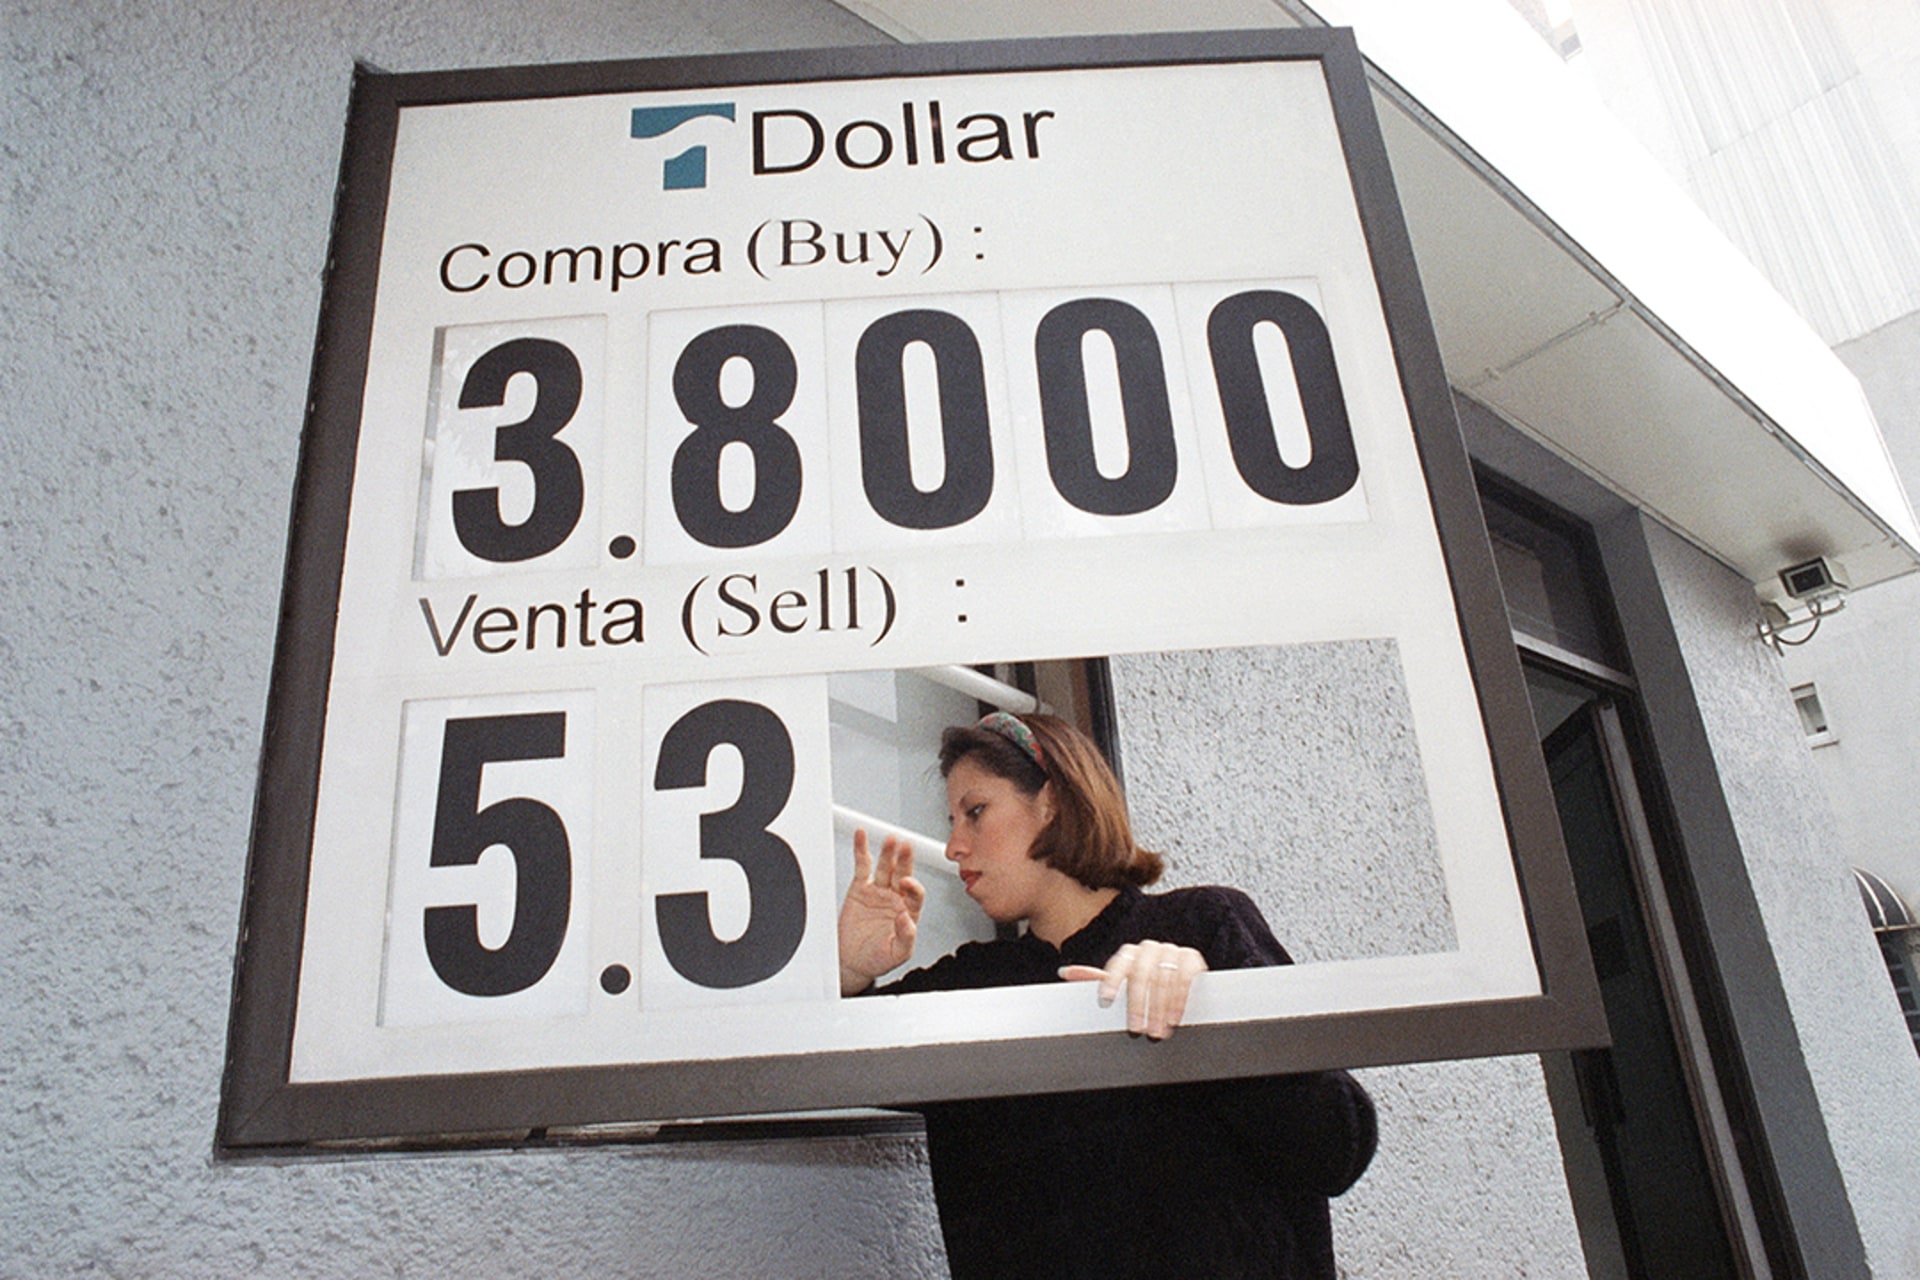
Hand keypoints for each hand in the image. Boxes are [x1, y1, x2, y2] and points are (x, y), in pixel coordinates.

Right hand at [838, 829, 925, 995]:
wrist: (851, 962)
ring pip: (885, 867)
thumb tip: (907, 918)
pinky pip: (862, 865)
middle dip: (904, 860)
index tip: (906, 883)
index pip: (915, 894)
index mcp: (909, 912)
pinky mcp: (860, 888)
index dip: (913, 887)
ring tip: (890, 840)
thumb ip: (906, 937)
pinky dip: (861, 850)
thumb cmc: (877, 958)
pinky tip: (862, 836)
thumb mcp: (897, 954)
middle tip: (905, 846)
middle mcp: (896, 898)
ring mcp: (878, 891)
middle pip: (902, 874)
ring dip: (888, 852)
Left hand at [1060, 940, 1206, 1039]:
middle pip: (1141, 976)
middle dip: (1138, 1006)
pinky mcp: (1191, 958)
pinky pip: (1184, 979)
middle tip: (1136, 1030)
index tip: (1105, 1001)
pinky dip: (1178, 1001)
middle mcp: (1149, 948)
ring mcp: (1171, 951)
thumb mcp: (1121, 982)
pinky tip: (1173, 1020)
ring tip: (1156, 1032)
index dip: (1111, 981)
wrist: (1180, 973)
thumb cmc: (1143, 981)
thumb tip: (1064, 972)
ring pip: (1163, 980)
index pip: (1118, 965)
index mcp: (1129, 953)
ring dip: (1159, 1010)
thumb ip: (1096, 978)